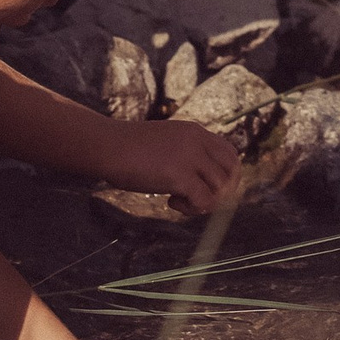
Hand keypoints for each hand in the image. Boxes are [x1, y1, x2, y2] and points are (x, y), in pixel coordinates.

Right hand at [109, 118, 240, 213]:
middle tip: (201, 199)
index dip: (226, 175)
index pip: (230, 153)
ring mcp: (189, 157)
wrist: (106, 146)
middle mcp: (197, 141)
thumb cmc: (127, 148)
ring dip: (205, 201)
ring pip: (221, 187)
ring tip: (180, 201)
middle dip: (223, 191)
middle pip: (232, 170)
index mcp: (194, 131)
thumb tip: (200, 179)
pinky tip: (170, 202)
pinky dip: (191, 208)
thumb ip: (185, 152)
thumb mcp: (165, 142)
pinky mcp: (179, 175)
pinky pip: (203, 200)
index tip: (209, 187)